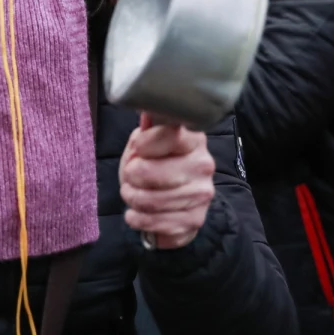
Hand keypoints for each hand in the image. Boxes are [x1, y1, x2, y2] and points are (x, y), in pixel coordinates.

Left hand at [119, 113, 215, 249]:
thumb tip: (146, 112)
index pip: (168, 134)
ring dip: (132, 198)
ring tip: (132, 194)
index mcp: (193, 139)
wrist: (175, 203)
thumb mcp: (147, 142)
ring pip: (149, 199)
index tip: (138, 149)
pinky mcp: (195, 219)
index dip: (143, 143)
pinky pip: (154, 222)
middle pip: (148, 171)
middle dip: (130, 176)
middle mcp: (203, 164)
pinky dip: (138, 219)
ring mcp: (202, 194)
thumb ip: (145, 130)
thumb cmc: (157, 165)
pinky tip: (137, 213)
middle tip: (130, 176)